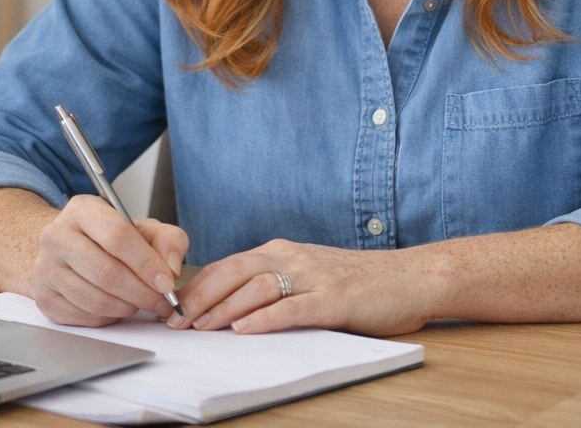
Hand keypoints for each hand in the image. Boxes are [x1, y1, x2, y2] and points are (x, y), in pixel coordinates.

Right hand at [33, 194, 189, 326]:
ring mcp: (46, 268)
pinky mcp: (44, 297)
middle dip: (141, 292)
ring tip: (141, 302)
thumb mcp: (143, 227)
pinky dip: (108, 317)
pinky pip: (84, 316)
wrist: (68, 247)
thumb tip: (170, 269)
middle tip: (161, 301)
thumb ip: (167, 240)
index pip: (118, 237)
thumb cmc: (109, 237)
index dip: (146, 263)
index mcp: (82, 210)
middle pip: (106, 272)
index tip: (166, 282)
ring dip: (127, 307)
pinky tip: (118, 306)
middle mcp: (57, 236)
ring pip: (95, 299)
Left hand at [173, 238, 434, 336]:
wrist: (408, 277)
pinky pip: (294, 307)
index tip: (172, 308)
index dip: (197, 286)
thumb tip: (229, 309)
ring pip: (258, 286)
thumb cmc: (357, 282)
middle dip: (201, 297)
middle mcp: (293, 257)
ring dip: (225, 307)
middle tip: (175, 322)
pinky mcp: (334, 298)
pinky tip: (245, 330)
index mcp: (283, 251)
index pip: (229, 264)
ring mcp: (314, 276)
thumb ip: (274, 285)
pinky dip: (266, 318)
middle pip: (235, 271)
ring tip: (201, 327)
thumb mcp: (308, 275)